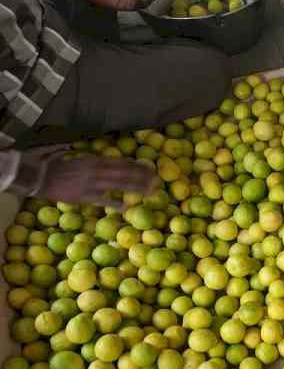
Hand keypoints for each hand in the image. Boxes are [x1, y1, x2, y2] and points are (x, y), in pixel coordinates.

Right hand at [37, 152, 158, 208]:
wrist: (40, 175)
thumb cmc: (61, 169)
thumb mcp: (82, 161)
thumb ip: (98, 164)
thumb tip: (114, 166)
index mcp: (96, 160)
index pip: (123, 162)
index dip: (138, 166)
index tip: (151, 169)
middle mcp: (97, 169)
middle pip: (126, 172)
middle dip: (143, 177)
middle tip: (157, 181)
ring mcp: (92, 182)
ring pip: (119, 184)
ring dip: (136, 188)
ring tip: (150, 192)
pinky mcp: (84, 195)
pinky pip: (103, 199)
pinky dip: (116, 203)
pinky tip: (126, 208)